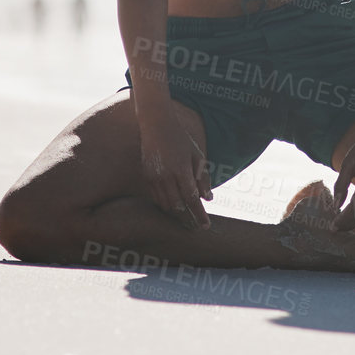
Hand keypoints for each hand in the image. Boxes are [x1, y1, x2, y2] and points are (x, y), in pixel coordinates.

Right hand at [138, 109, 211, 228]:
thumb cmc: (181, 140)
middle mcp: (166, 176)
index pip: (192, 199)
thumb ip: (203, 178)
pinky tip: (173, 208)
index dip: (199, 214)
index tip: (206, 226)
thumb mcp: (197, 156)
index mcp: (181, 170)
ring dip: (176, 215)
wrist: (157, 126)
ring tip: (186, 221)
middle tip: (196, 228)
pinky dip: (165, 205)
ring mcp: (154, 177)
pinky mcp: (146, 177)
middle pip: (178, 207)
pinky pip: (156, 198)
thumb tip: (208, 199)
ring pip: (166, 205)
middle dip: (188, 220)